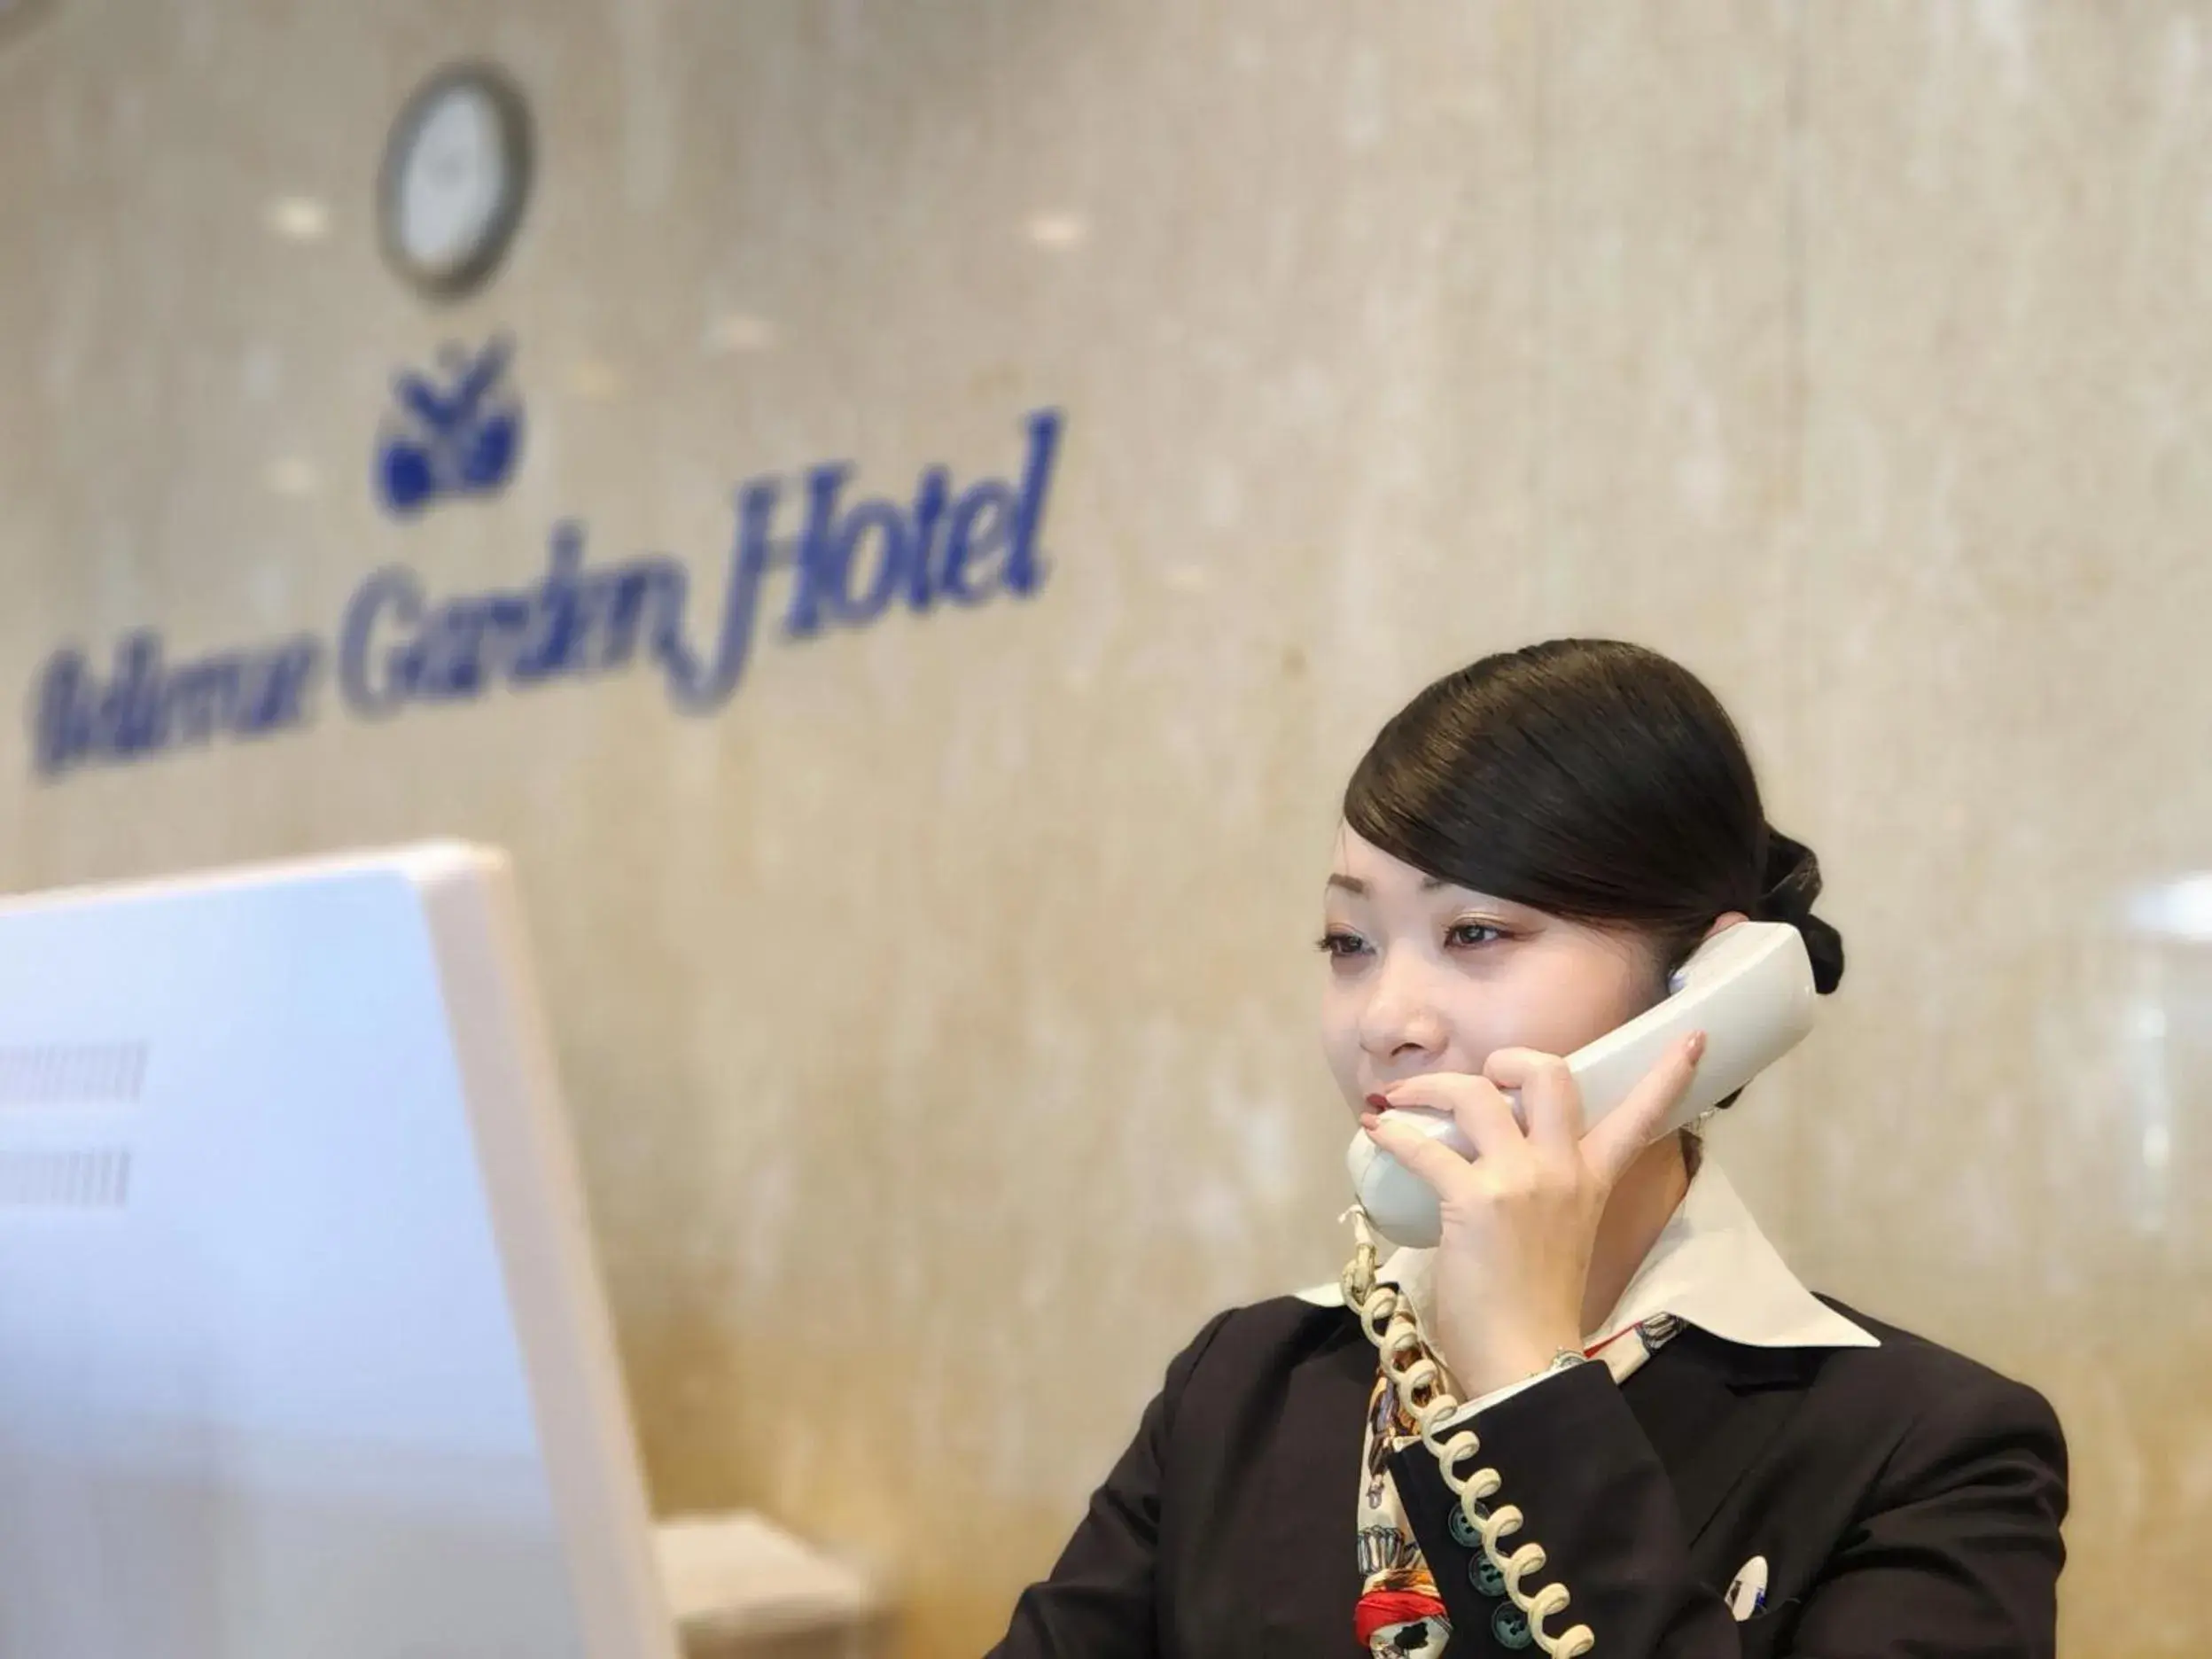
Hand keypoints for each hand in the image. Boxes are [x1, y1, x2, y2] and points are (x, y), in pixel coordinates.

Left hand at [1361, 1031, 1706, 1398]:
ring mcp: (1522, 1183)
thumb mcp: (1558, 1238)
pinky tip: (1376, 1130)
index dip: (1667, 1075)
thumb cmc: (1534, 1309)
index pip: (1640, 1119)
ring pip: (1479, 1094)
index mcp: (1591, 1183)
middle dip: (1511, 1058)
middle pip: (1550, 1075)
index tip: (1692, 1034)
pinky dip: (1394, 1134)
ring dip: (1431, 1087)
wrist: (1527, 1364)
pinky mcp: (1476, 1202)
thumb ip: (1540, 1195)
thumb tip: (1488, 1166)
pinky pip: (1426, 1147)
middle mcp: (1563, 1172)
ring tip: (1398, 1099)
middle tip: (1483, 1074)